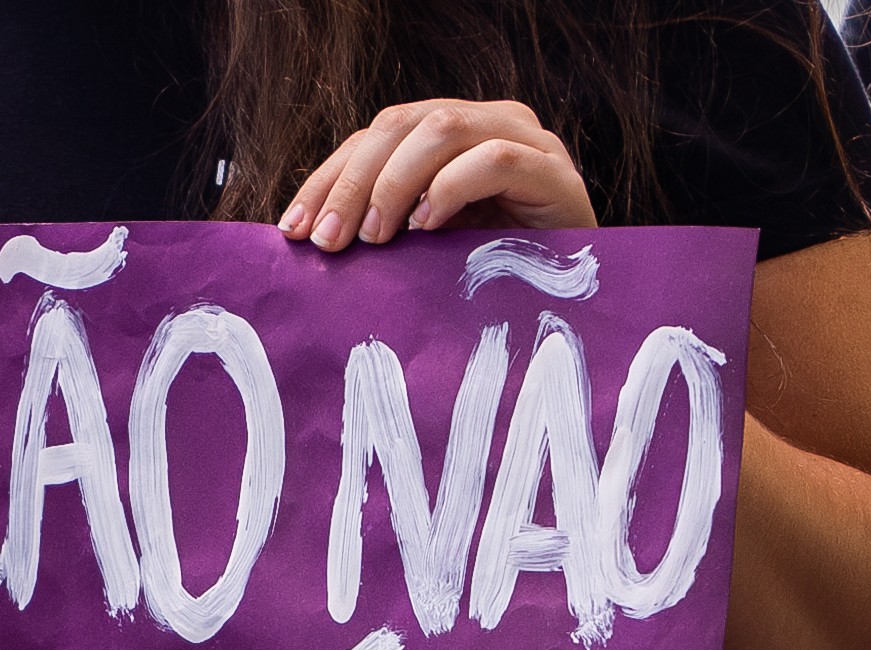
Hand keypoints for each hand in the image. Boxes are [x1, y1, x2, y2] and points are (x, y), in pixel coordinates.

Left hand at [277, 100, 594, 251]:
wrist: (577, 304)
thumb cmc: (494, 278)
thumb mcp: (426, 250)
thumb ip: (384, 230)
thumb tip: (311, 239)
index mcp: (451, 136)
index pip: (377, 136)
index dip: (330, 178)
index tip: (294, 230)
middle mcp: (487, 124)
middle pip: (402, 125)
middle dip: (354, 183)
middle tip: (329, 241)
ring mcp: (526, 142)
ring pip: (443, 129)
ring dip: (396, 183)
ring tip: (377, 237)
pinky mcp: (555, 175)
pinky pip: (496, 160)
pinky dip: (453, 187)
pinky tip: (428, 225)